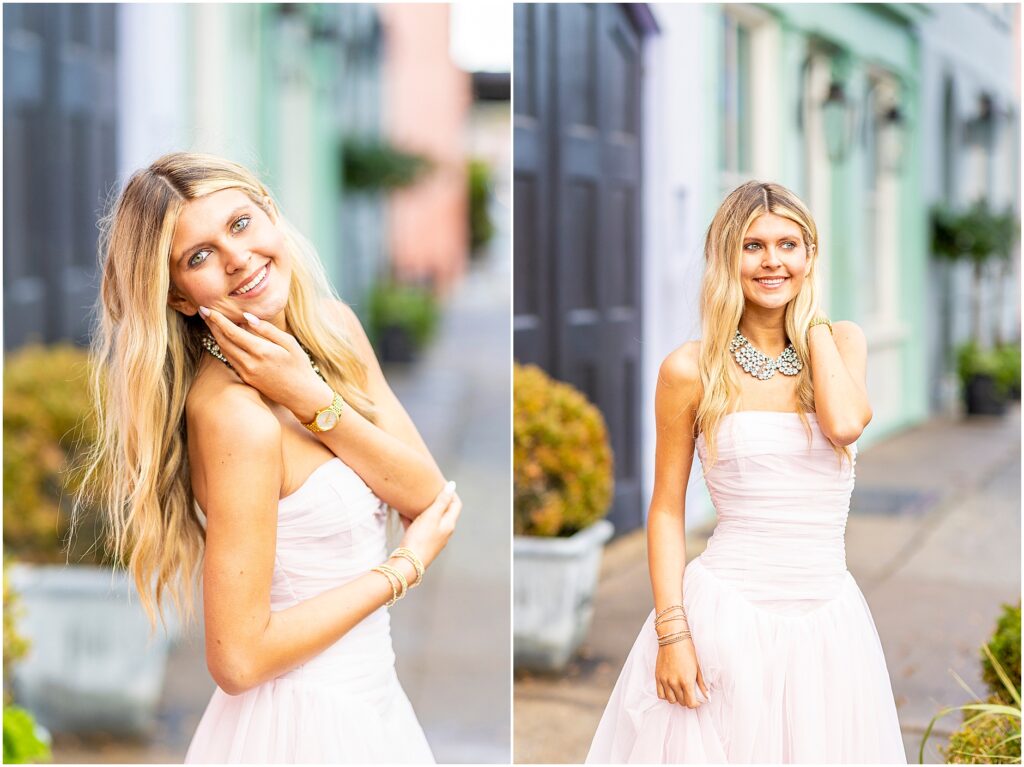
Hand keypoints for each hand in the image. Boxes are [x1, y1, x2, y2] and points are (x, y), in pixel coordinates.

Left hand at [200, 307, 331, 420]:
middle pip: (223, 341)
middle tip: (205, 313)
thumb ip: (267, 329)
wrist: (301, 394)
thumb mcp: (289, 343)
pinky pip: (231, 359)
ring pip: (225, 351)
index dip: (217, 320)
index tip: (207, 309)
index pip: (232, 332)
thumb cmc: (299, 366)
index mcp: (261, 351)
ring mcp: (246, 373)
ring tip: (212, 323)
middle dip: (212, 326)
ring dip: (216, 336)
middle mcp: (250, 363)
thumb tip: (247, 317)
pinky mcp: (246, 379)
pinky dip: (225, 347)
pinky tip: (226, 339)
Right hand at [396, 481, 461, 571]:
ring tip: (413, 500)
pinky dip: (413, 520)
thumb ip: (442, 500)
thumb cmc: (420, 539)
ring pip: (430, 520)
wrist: (407, 564)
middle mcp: (444, 532)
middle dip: (436, 500)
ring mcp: (433, 539)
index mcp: (449, 524)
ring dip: (423, 510)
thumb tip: (452, 485)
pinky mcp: (421, 544)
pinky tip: (402, 515)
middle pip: (443, 512)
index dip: (451, 493)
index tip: (441, 484)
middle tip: (426, 490)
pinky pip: (419, 528)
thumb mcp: (431, 516)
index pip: (456, 504)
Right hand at [655, 636, 709, 708]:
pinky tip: (671, 690)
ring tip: (680, 692)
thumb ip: (702, 684)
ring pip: (671, 700)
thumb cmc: (687, 651)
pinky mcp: (658, 677)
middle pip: (681, 702)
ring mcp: (665, 680)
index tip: (697, 700)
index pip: (691, 703)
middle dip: (687, 700)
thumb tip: (707, 696)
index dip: (695, 704)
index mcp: (686, 681)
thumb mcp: (697, 668)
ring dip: (677, 698)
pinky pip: (660, 694)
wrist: (673, 639)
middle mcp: (675, 683)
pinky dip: (666, 695)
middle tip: (690, 694)